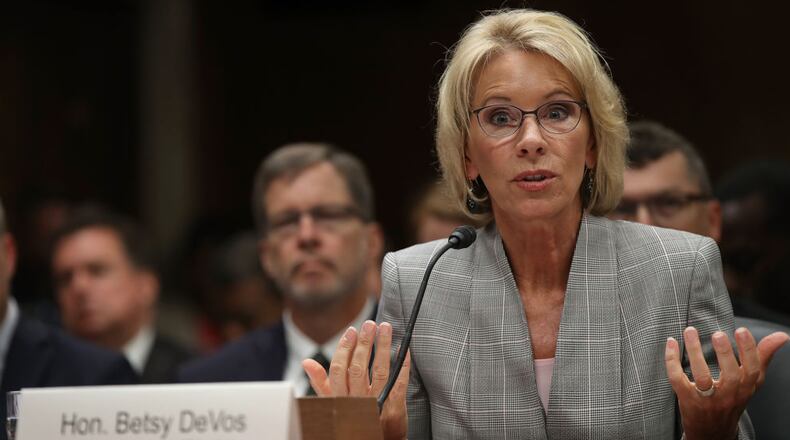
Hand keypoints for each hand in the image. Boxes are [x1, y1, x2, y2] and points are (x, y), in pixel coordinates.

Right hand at [303, 320, 409, 439]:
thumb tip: (306, 362)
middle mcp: (357, 399)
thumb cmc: (353, 417)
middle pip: (359, 367)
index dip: (345, 348)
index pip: (339, 368)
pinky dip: (403, 364)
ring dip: (383, 347)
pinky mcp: (395, 409)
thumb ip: (321, 382)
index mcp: (341, 396)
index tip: (352, 330)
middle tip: (369, 324)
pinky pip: (399, 383)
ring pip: (380, 371)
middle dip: (364, 343)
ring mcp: (376, 403)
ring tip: (385, 328)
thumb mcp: (333, 401)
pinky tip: (405, 348)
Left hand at [665, 326, 788, 439]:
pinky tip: (671, 342)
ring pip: (701, 376)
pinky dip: (672, 360)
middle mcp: (729, 395)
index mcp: (745, 388)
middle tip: (718, 334)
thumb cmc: (733, 398)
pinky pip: (677, 379)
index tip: (741, 330)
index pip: (752, 370)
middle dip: (725, 354)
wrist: (712, 432)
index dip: (748, 350)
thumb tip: (782, 336)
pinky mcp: (686, 399)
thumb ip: (763, 357)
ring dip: (695, 352)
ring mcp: (707, 399)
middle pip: (730, 375)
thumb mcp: (751, 382)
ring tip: (690, 330)